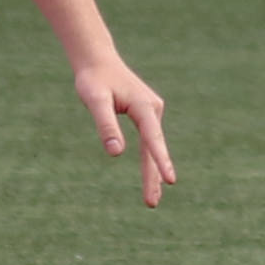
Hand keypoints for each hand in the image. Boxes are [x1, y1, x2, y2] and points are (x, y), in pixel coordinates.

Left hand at [73, 55, 175, 206]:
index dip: (161, 161)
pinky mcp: (146, 114)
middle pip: (154, 149)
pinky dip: (150, 159)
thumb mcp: (95, 101)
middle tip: (151, 204)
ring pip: (153, 147)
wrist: (97, 60)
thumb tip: (116, 154)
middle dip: (153, 177)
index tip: (171, 181)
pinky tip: (152, 175)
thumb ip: (106, 125)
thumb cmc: (94, 79)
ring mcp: (152, 112)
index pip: (153, 139)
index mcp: (144, 106)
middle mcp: (153, 109)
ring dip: (152, 172)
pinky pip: (150, 141)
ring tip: (151, 199)